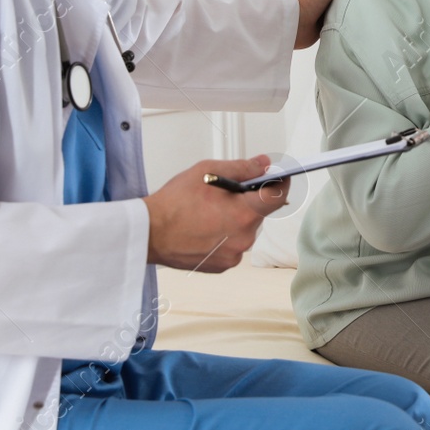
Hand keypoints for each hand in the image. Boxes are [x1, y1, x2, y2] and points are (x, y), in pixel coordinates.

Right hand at [142, 156, 289, 271]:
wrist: (148, 233)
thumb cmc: (173, 204)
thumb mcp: (207, 172)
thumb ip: (241, 168)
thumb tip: (263, 164)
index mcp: (244, 213)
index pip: (278, 196)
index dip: (281, 183)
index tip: (280, 176)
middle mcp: (243, 237)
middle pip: (258, 213)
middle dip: (248, 201)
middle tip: (226, 193)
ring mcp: (233, 254)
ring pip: (244, 230)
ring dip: (235, 219)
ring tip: (209, 212)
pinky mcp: (222, 265)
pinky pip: (232, 245)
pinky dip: (224, 236)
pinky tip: (205, 228)